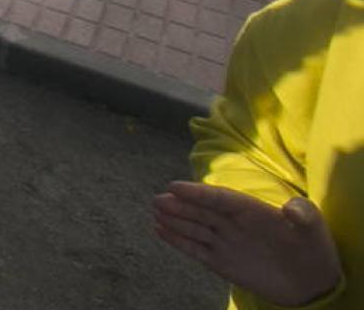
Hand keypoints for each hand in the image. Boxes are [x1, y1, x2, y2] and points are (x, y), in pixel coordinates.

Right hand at [153, 183, 341, 306]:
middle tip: (158, 200)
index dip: (198, 193)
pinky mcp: (221, 262)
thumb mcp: (314, 228)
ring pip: (195, 228)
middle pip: (202, 212)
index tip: (175, 186)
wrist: (312, 282)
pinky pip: (195, 249)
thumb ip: (304, 214)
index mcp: (252, 210)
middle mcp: (233, 223)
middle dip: (180, 205)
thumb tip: (290, 208)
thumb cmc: (313, 249)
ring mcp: (226, 242)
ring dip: (175, 220)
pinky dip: (178, 241)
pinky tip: (160, 231)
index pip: (220, 198)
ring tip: (155, 212)